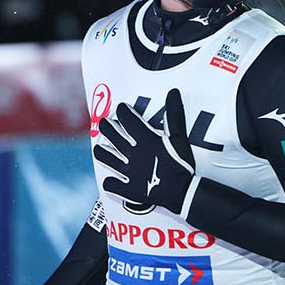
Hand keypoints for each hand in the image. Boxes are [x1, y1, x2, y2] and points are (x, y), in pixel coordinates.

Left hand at [95, 88, 195, 213]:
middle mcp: (132, 153)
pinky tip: (113, 177)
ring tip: (103, 147)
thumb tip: (172, 93)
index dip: (122, 110)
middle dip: (106, 126)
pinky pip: (111, 184)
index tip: (122, 109)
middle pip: (110, 134)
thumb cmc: (181, 164)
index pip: (126, 118)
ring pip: (105, 157)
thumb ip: (174, 115)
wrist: (182, 192)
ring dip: (102, 150)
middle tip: (107, 123)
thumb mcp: (179, 137)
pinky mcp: (127, 188)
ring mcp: (127, 171)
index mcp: (144, 139)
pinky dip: (110, 181)